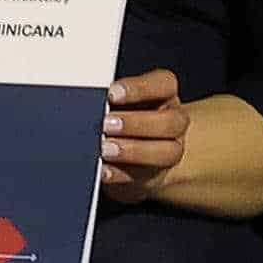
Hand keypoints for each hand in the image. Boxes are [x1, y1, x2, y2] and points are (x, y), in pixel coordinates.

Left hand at [99, 68, 189, 201]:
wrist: (130, 157)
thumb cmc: (121, 118)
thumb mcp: (119, 101)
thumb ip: (110, 100)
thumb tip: (89, 101)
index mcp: (165, 95)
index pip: (164, 84)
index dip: (139, 89)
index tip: (112, 93)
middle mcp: (174, 123)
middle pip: (170, 122)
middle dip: (137, 123)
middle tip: (106, 124)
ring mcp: (169, 152)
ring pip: (166, 152)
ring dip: (133, 151)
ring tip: (105, 149)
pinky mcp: (155, 178)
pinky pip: (143, 178)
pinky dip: (121, 174)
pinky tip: (104, 170)